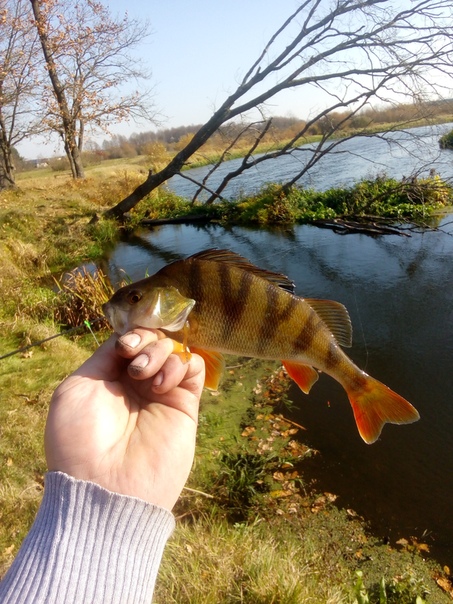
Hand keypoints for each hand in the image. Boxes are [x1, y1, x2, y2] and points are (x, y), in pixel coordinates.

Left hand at [45, 329, 204, 509]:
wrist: (104, 486)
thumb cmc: (80, 439)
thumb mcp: (76, 389)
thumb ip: (103, 358)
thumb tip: (126, 340)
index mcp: (110, 379)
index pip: (130, 341)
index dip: (130, 334)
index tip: (123, 346)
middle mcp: (138, 384)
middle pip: (153, 340)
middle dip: (144, 340)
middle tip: (133, 360)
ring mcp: (163, 393)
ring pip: (174, 349)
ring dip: (159, 351)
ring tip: (144, 376)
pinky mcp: (186, 405)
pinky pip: (194, 367)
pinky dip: (180, 364)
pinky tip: (161, 385)